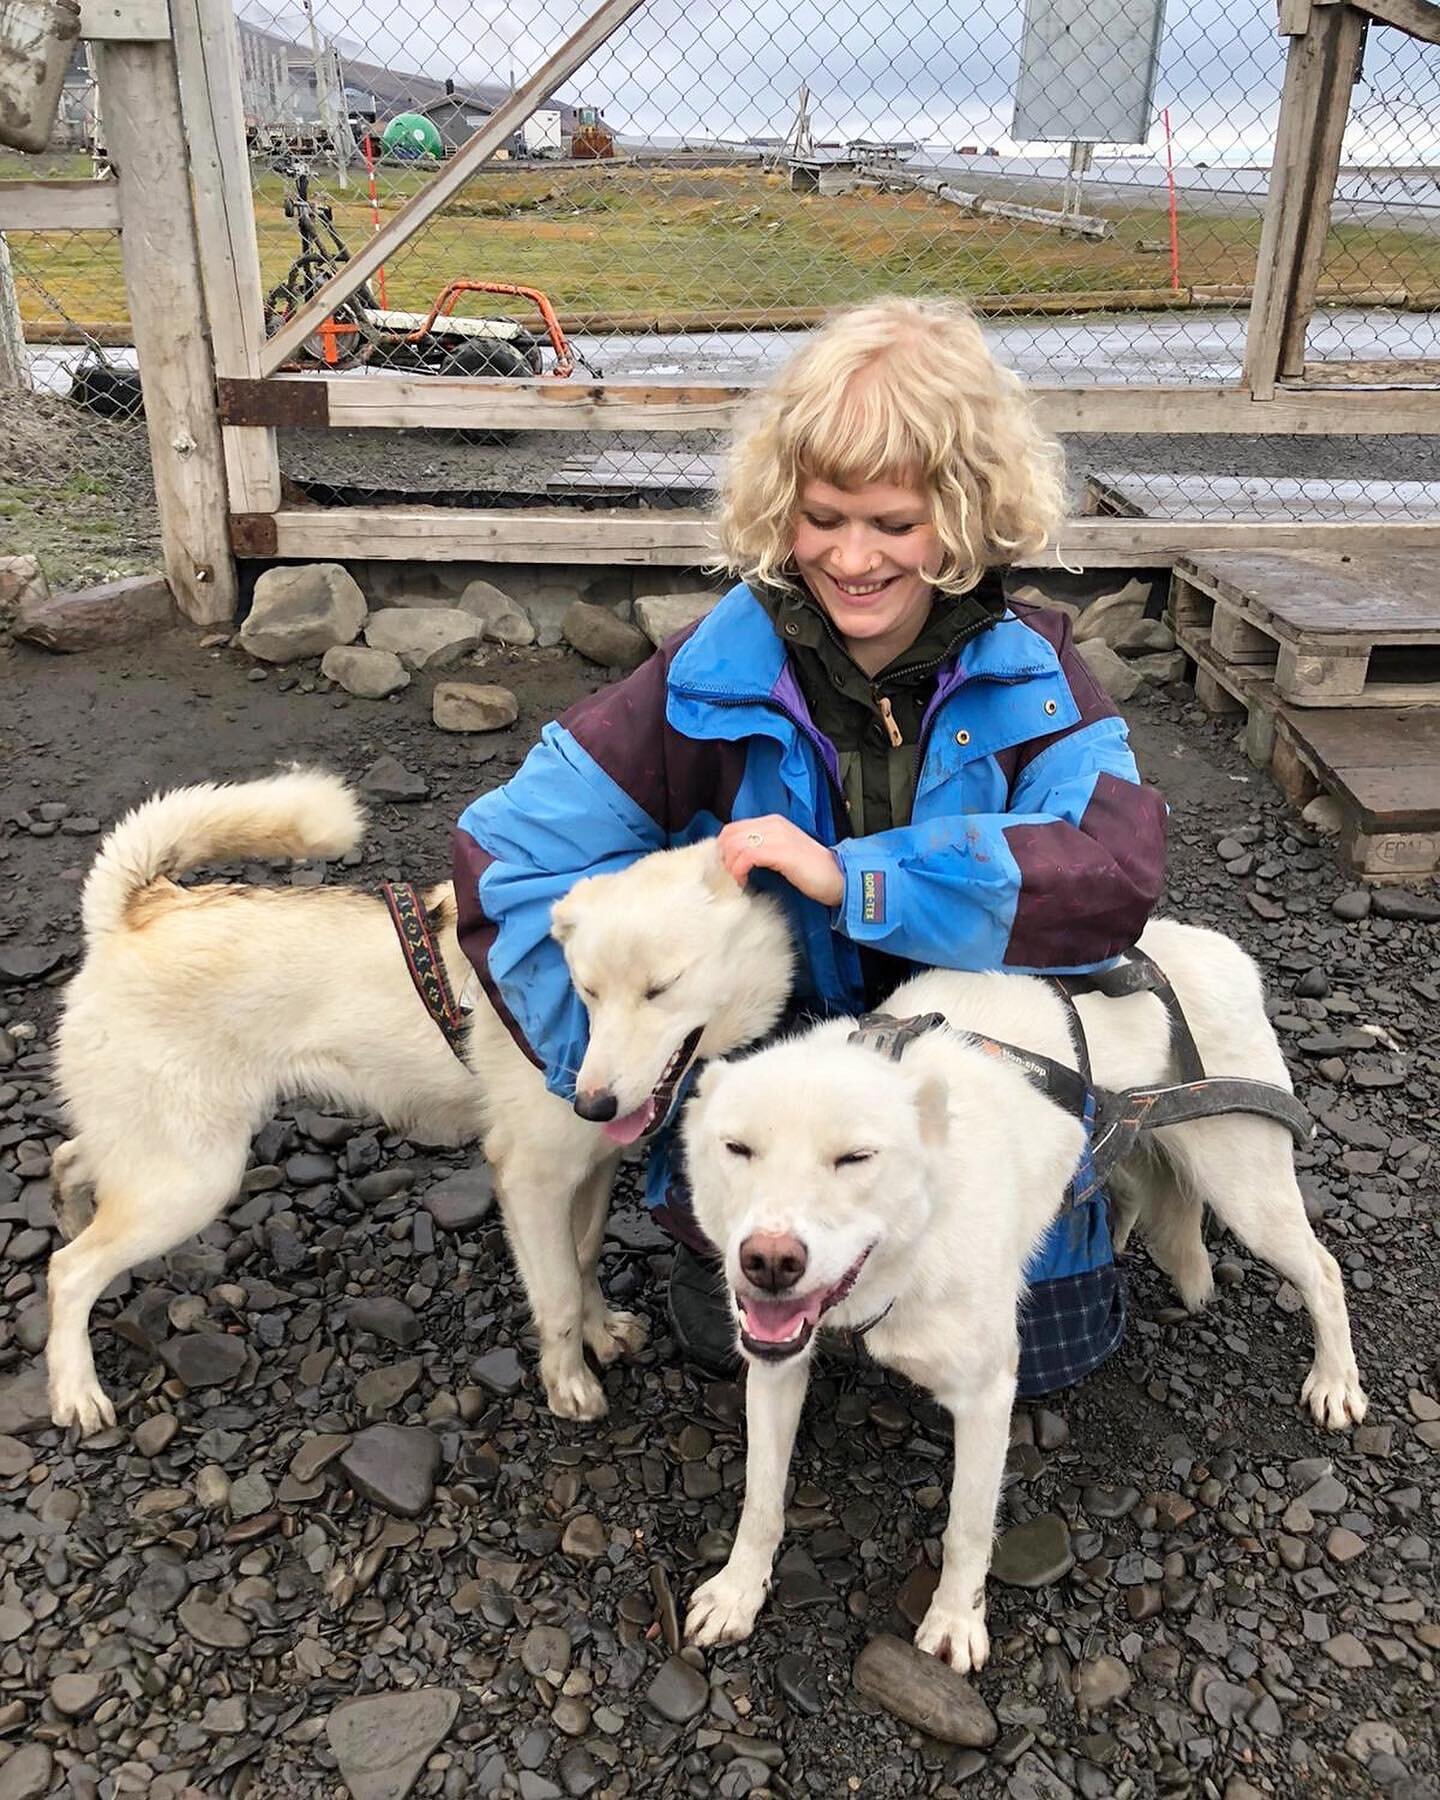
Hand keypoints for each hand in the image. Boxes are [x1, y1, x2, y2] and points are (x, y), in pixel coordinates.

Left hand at [718, 815, 843, 906]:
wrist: (839, 876)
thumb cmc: (812, 870)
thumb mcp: (783, 852)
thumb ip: (763, 849)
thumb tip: (738, 859)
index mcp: (773, 822)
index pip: (734, 828)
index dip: (723, 848)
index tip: (726, 868)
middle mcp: (773, 824)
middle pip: (730, 834)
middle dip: (723, 857)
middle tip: (727, 876)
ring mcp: (777, 836)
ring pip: (735, 844)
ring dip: (730, 866)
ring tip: (736, 882)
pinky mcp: (780, 852)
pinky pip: (746, 857)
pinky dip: (739, 871)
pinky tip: (743, 883)